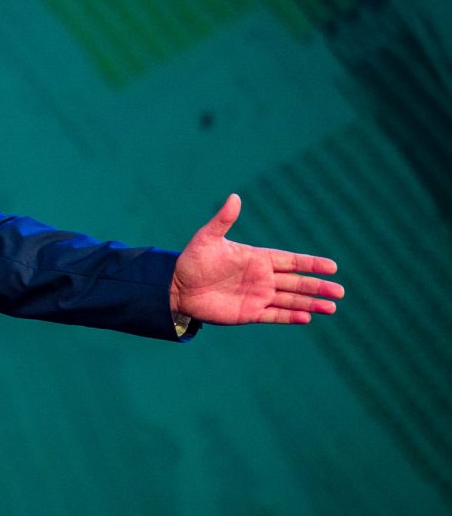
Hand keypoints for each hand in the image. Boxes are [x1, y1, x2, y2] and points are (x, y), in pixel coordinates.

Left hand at [170, 194, 343, 324]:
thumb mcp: (207, 238)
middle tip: (339, 291)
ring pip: (290, 300)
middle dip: (317, 286)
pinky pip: (274, 315)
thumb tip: (234, 197)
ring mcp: (257, 296)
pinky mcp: (249, 313)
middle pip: (297, 282)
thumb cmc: (192, 260)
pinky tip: (307, 318)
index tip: (332, 266)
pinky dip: (289, 317)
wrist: (176, 287)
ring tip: (332, 307)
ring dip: (310, 304)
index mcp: (257, 259)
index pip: (291, 261)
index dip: (311, 264)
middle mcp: (262, 278)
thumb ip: (223, 220)